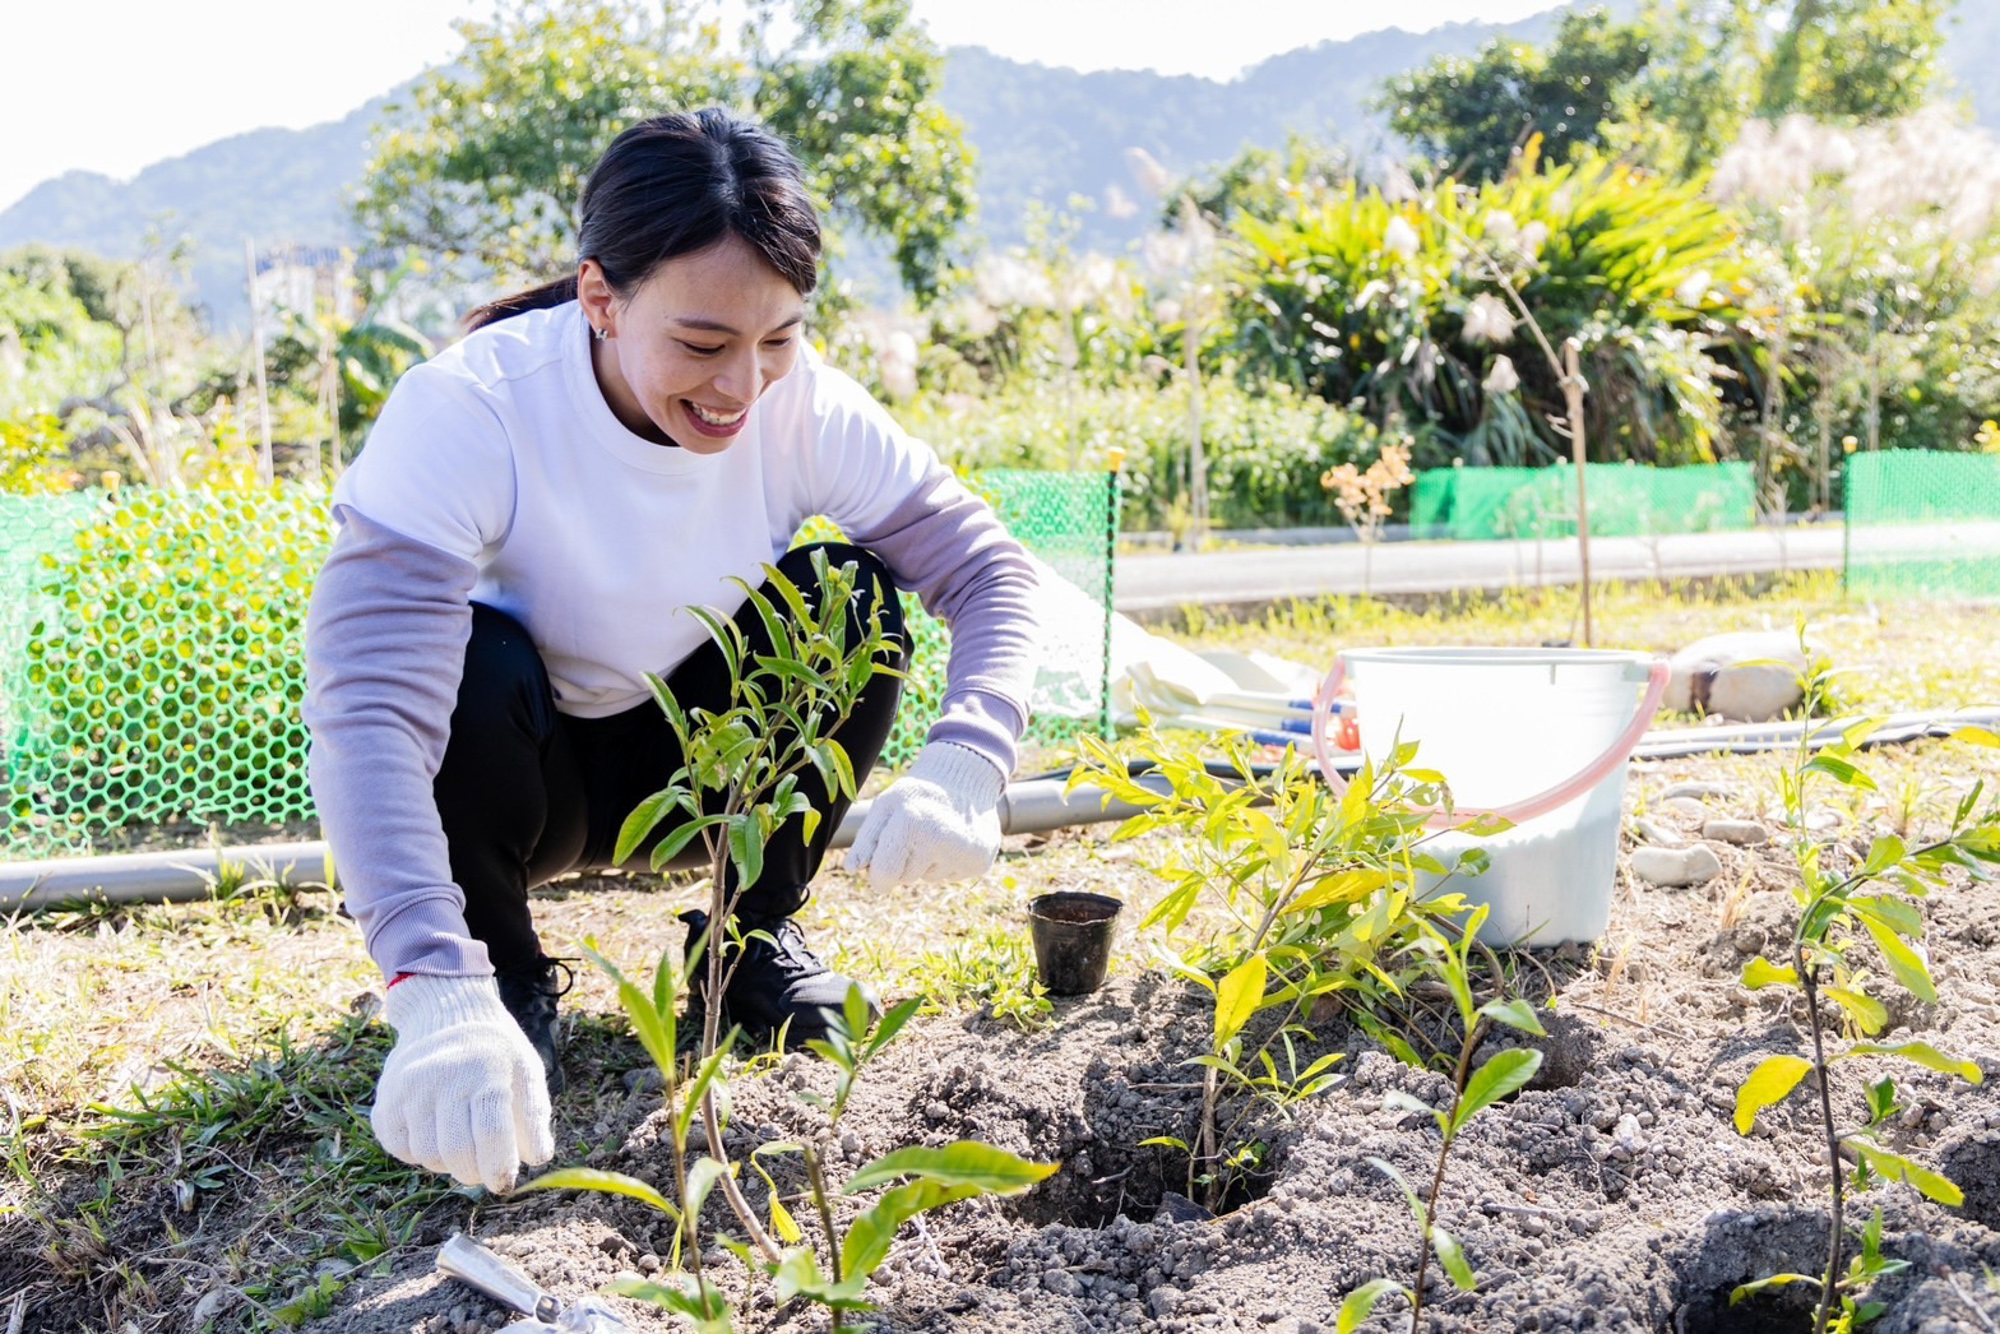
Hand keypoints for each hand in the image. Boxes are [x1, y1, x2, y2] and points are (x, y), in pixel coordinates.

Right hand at [371, 974, 553, 1190]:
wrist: (444, 1013)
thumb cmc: (493, 1051)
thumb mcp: (526, 1070)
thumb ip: (535, 1114)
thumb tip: (538, 1158)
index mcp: (484, 1070)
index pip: (491, 1132)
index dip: (499, 1167)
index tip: (503, 1183)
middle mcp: (441, 1078)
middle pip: (457, 1152)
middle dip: (475, 1172)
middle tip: (484, 1169)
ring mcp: (408, 1091)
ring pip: (428, 1156)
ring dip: (448, 1163)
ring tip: (461, 1140)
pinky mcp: (385, 1103)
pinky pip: (402, 1150)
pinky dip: (421, 1153)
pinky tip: (435, 1131)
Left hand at [845, 741, 1004, 890]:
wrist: (966, 779)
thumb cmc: (917, 795)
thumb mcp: (886, 807)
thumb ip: (866, 839)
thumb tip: (853, 869)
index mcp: (910, 821)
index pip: (884, 875)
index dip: (878, 875)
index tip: (880, 868)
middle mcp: (940, 837)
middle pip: (905, 879)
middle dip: (904, 864)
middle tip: (916, 835)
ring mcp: (964, 851)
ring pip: (929, 878)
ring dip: (927, 861)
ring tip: (937, 833)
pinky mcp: (981, 862)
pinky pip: (951, 877)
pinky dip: (948, 863)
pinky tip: (953, 840)